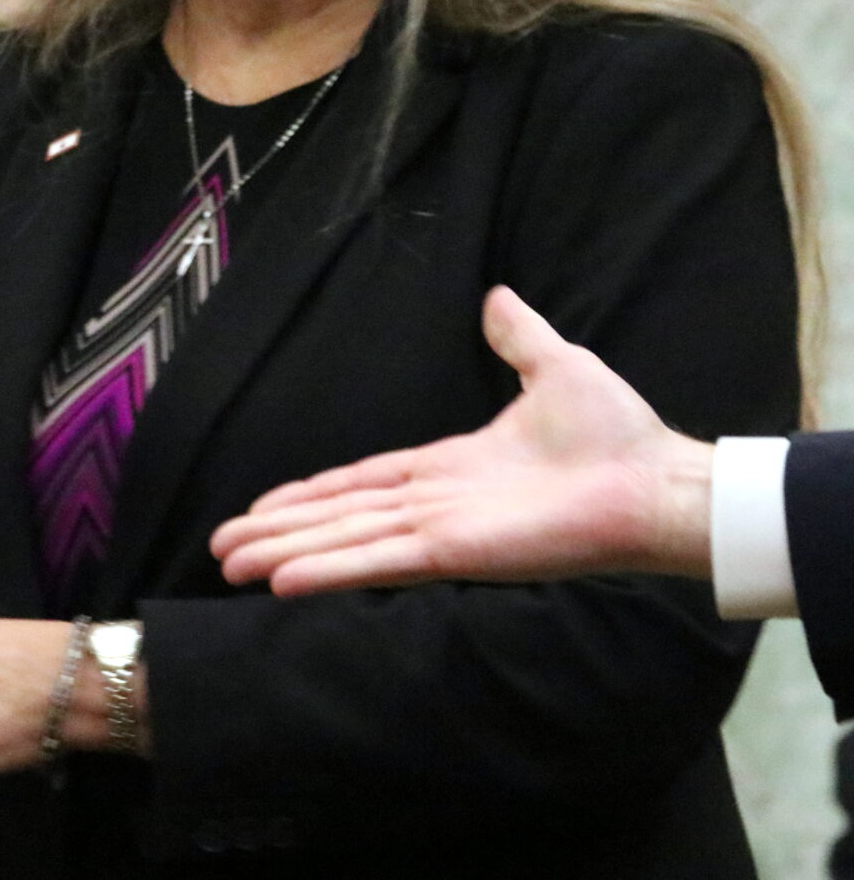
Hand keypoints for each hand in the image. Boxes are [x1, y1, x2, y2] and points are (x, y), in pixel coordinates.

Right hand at [211, 286, 716, 594]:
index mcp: (449, 471)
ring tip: (229, 565)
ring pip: (343, 541)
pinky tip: (282, 582)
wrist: (658, 482)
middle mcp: (435, 507)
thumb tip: (498, 297)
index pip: (361, 485)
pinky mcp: (453, 553)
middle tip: (220, 549)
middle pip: (336, 519)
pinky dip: (328, 571)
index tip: (261, 508)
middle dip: (277, 533)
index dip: (308, 497)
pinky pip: (378, 560)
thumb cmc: (617, 436)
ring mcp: (440, 533)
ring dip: (284, 553)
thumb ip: (517, 337)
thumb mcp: (555, 367)